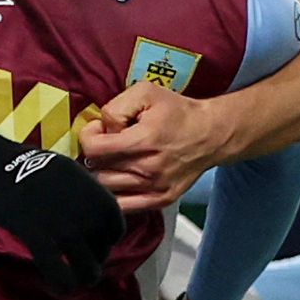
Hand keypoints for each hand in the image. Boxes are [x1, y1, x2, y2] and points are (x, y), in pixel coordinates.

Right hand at [0, 128, 123, 292]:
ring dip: (84, 277)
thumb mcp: (70, 173)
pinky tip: (60, 289)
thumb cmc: (30, 168)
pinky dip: (62, 283)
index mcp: (94, 193)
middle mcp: (84, 211)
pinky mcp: (38, 236)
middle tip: (86, 265)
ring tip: (78, 282)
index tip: (98, 245)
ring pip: (85, 265)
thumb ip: (85, 194)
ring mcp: (61, 225)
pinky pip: (57, 269)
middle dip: (95, 260)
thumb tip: (93, 215)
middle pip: (101, 248)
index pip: (115, 226)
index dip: (109, 240)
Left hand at [80, 80, 225, 214]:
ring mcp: (154, 188)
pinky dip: (114, 195)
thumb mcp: (146, 92)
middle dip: (96, 154)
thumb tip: (101, 129)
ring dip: (104, 173)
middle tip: (108, 143)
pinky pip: (122, 206)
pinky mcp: (160, 200)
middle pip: (97, 170)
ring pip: (106, 189)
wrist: (211, 135)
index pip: (94, 150)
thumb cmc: (177, 112)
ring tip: (115, 159)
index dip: (88, 136)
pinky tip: (119, 178)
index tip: (98, 129)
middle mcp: (148, 169)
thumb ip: (116, 107)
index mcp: (145, 140)